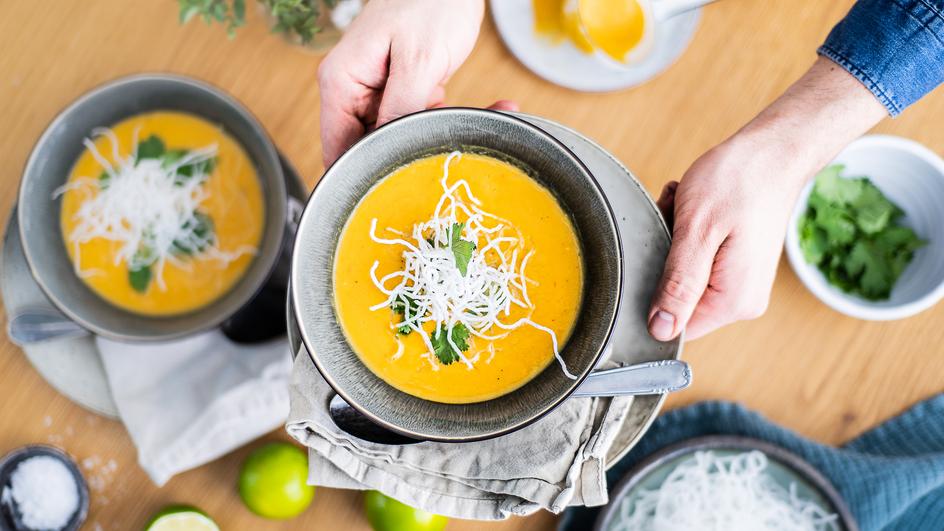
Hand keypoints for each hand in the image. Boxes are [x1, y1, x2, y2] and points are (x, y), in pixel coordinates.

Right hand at [318, 0, 484, 165]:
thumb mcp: (419, 59)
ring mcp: (375, 92)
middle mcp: (351, 91)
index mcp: (341, 82)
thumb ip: (402, 108)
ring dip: (434, 136)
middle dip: (407, 154)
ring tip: (477, 123)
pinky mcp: (400, 91)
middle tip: (450, 153)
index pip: (338, 149)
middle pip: (368, 147)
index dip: (364, 174)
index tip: (398, 190)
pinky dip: (446, 119)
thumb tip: (389, 149)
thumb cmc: (430, 2)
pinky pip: (417, 119)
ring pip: (397, 136)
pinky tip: (485, 111)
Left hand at [649, 139, 803, 340]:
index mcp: (733, 301)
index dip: (652, 294)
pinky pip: (695, 260)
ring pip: (681, 275)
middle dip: (663, 259)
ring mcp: (740, 284)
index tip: (659, 251)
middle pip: (676, 299)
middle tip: (673, 218)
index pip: (675, 328)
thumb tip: (661, 330)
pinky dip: (685, 233)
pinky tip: (690, 207)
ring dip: (672, 240)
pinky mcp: (736, 266)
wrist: (776, 150)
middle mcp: (741, 301)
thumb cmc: (739, 181)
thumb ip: (678, 284)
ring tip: (683, 206)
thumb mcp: (697, 231)